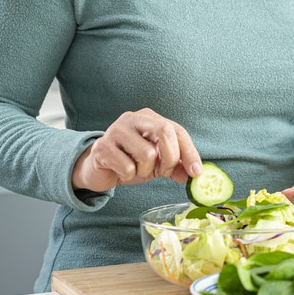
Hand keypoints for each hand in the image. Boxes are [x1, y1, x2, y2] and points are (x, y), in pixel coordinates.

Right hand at [71, 108, 201, 192]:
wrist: (97, 170)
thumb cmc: (129, 162)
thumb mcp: (156, 164)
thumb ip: (175, 167)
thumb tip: (195, 174)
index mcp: (149, 118)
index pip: (177, 130)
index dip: (189, 152)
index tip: (196, 172)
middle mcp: (133, 119)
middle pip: (164, 132)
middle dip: (169, 159)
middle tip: (162, 172)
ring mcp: (115, 130)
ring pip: (146, 153)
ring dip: (145, 170)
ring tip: (135, 170)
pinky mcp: (102, 147)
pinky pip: (127, 167)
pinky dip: (128, 176)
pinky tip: (120, 171)